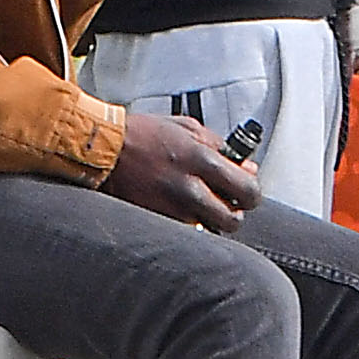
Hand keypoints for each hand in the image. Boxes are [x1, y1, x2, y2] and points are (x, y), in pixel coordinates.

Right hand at [100, 107, 257, 231]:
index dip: (252, 193)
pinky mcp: (159, 220)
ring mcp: (173, 208)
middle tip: (230, 202)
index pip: (247, 189)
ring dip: (211, 218)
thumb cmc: (143, 135)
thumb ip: (218, 146)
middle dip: (235, 212)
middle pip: (232, 219)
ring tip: (203, 204)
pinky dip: (191, 222)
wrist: (105, 151)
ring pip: (210, 228)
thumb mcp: (187, 127)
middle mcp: (190, 188)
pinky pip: (187, 230)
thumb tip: (244, 165)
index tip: (248, 191)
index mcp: (201, 159)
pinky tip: (184, 208)